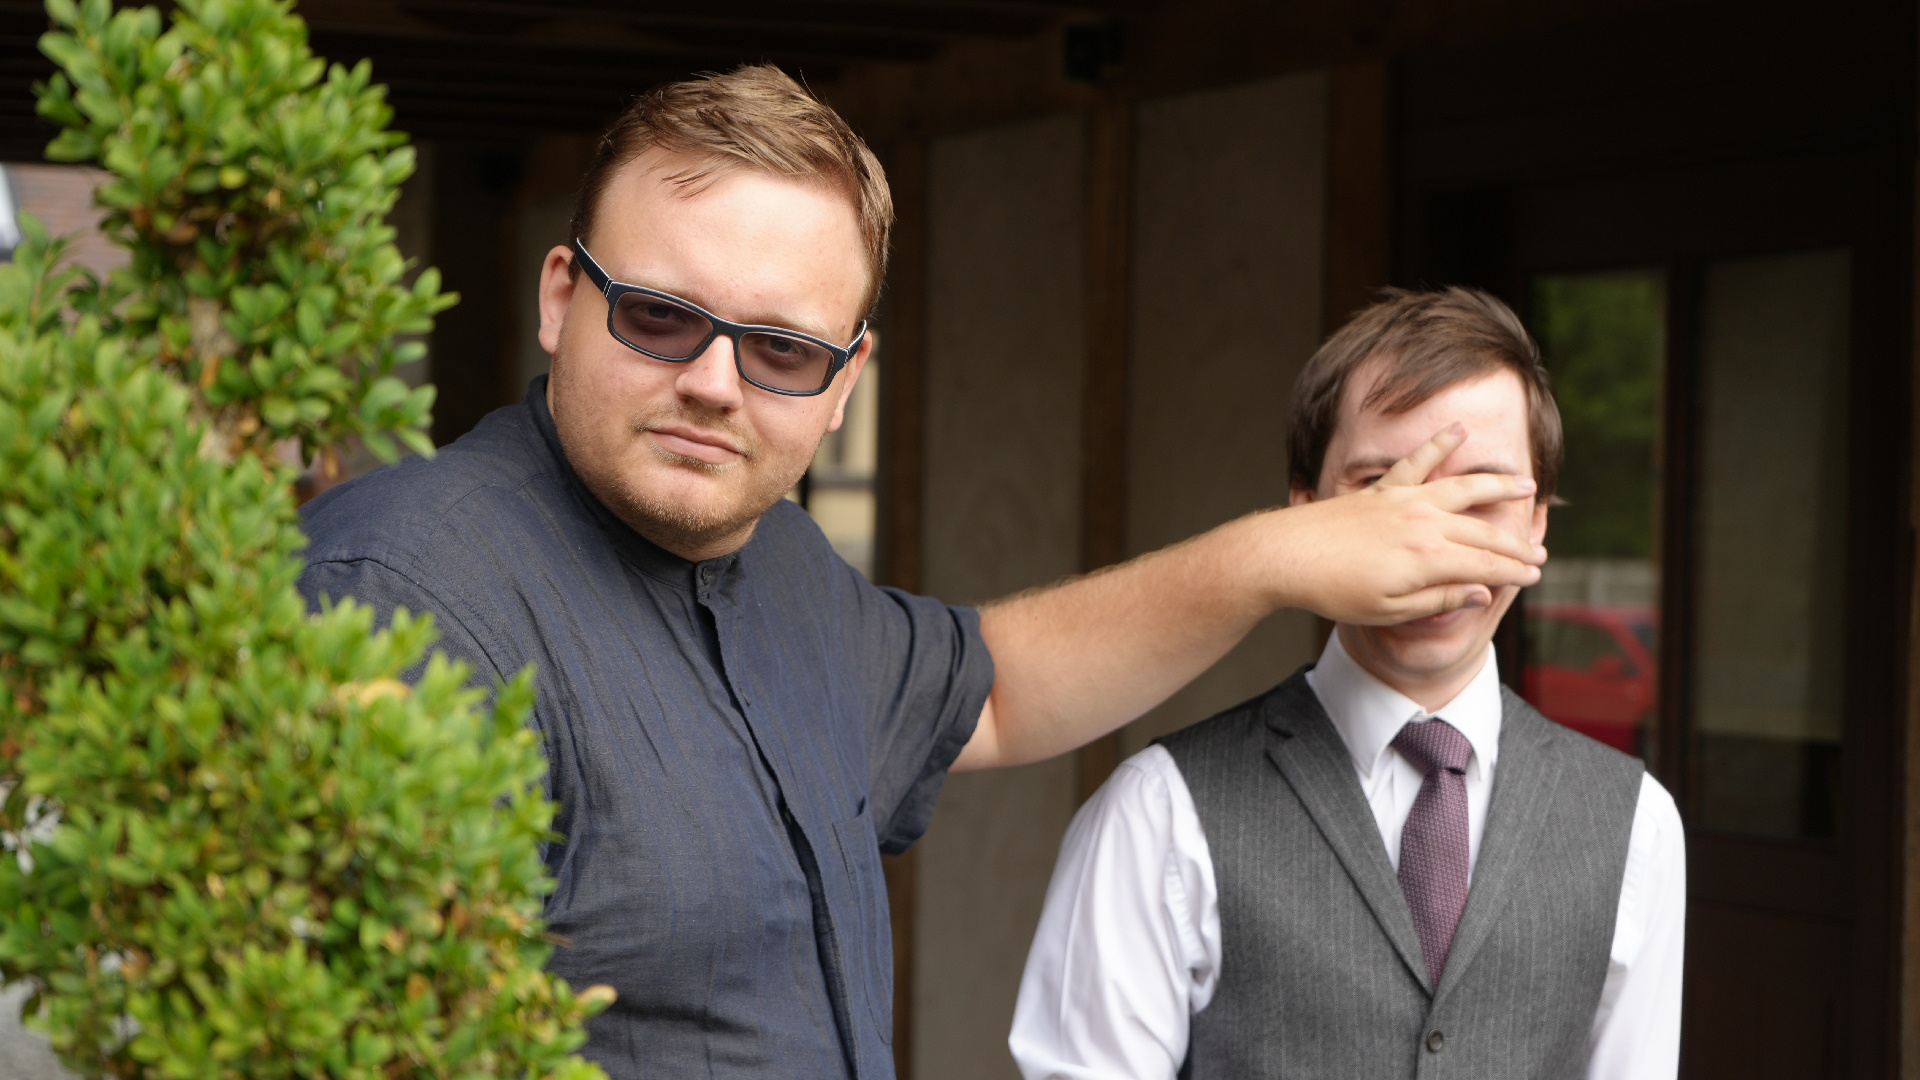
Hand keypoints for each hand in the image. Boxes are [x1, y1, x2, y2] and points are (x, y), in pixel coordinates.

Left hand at [1267, 424, 1544, 623]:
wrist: (1285, 556)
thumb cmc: (1334, 592)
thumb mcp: (1389, 610)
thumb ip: (1439, 600)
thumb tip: (1482, 593)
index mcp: (1429, 559)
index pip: (1486, 565)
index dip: (1513, 573)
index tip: (1535, 577)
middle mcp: (1423, 523)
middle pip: (1482, 531)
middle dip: (1515, 543)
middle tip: (1540, 552)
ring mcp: (1403, 501)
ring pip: (1463, 488)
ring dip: (1497, 485)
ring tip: (1527, 483)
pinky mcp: (1381, 489)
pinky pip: (1417, 462)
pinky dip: (1439, 445)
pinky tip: (1458, 431)